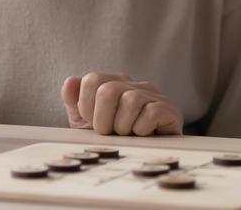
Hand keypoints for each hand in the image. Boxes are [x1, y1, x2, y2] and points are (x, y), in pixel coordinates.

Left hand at [61, 72, 182, 135]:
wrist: (143, 159)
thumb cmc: (114, 139)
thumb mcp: (86, 123)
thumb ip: (74, 102)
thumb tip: (70, 81)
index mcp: (115, 82)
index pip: (92, 80)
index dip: (87, 106)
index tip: (94, 123)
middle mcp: (135, 84)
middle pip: (108, 90)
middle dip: (103, 120)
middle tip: (110, 132)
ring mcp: (154, 95)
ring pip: (130, 101)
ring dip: (123, 127)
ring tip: (127, 135)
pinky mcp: (169, 110)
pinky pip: (151, 113)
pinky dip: (142, 129)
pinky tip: (143, 136)